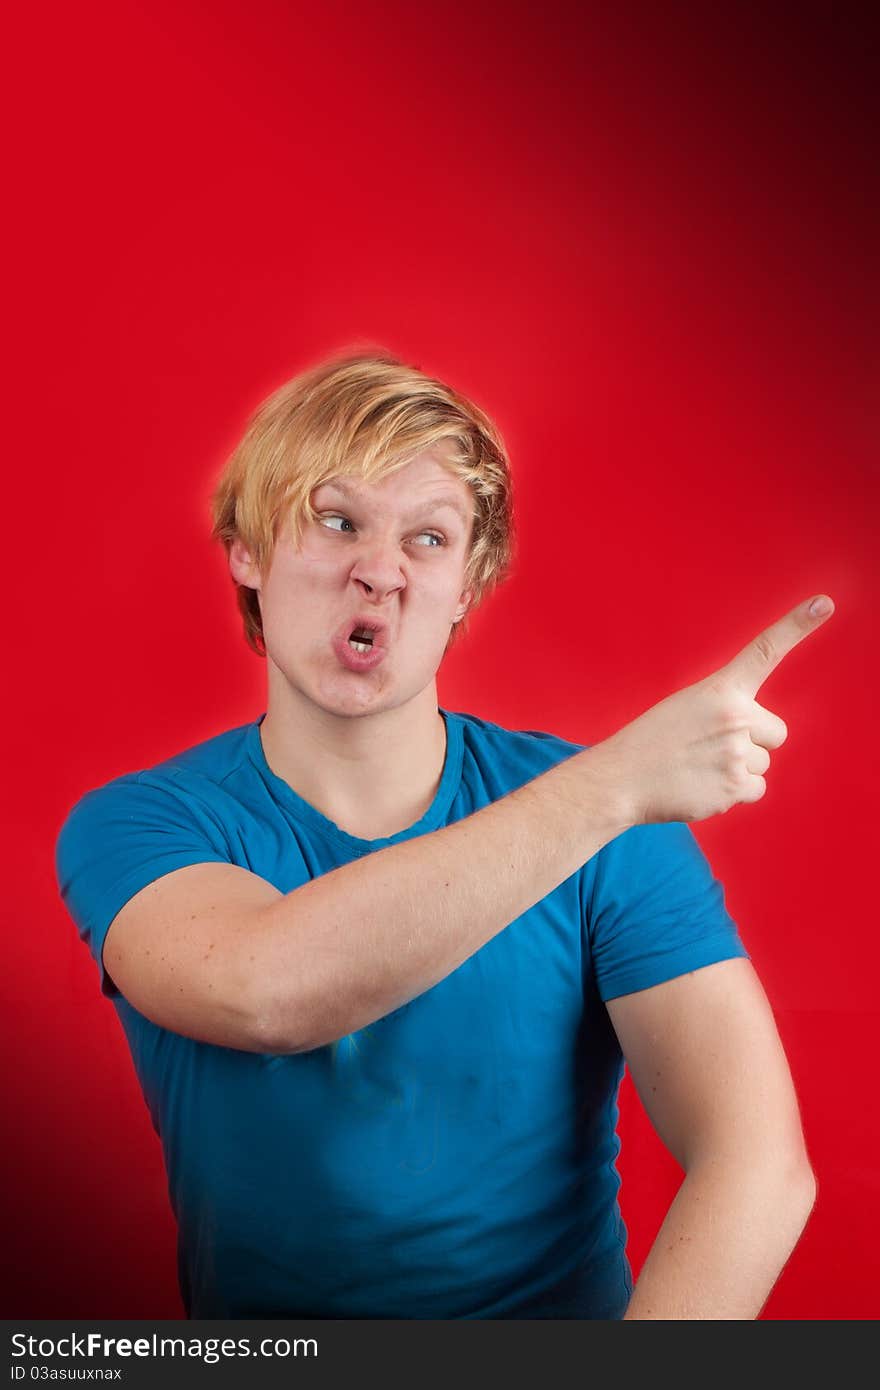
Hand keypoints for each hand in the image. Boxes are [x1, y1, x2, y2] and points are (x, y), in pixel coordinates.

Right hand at [596, 595, 834, 825]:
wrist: (621, 779)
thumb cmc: (652, 741)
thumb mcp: (687, 707)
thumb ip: (727, 710)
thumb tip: (755, 740)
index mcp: (721, 689)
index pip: (765, 650)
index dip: (797, 625)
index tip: (824, 603)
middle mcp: (735, 717)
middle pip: (775, 732)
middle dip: (753, 742)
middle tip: (711, 746)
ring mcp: (737, 753)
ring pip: (762, 763)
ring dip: (738, 769)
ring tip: (699, 767)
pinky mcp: (734, 787)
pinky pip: (756, 789)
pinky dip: (734, 792)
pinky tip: (704, 785)